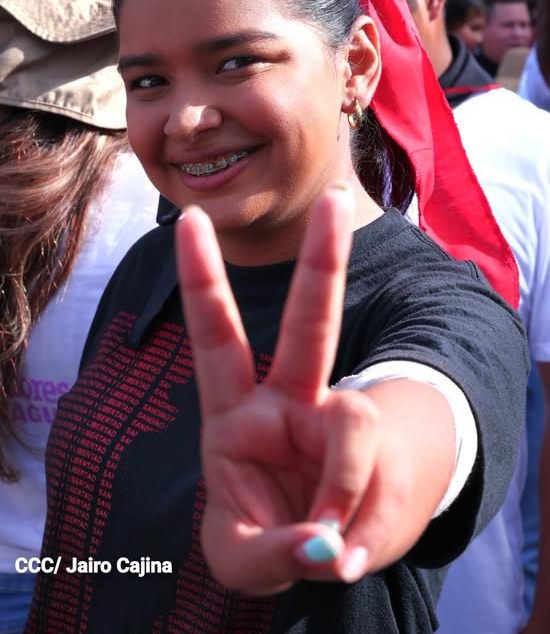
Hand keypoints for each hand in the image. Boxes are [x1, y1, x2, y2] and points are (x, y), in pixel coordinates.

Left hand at [176, 188, 451, 594]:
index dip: (204, 282)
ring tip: (333, 544)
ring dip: (343, 491)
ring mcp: (339, 420)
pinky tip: (351, 545)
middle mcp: (290, 403)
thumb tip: (325, 544)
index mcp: (235, 417)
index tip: (191, 222)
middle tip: (333, 202)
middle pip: (310, 322)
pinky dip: (366, 522)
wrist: (330, 554)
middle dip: (322, 261)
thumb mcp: (246, 563)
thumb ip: (273, 553)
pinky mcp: (380, 449)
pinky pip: (380, 473)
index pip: (216, 339)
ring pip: (352, 422)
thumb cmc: (269, 542)